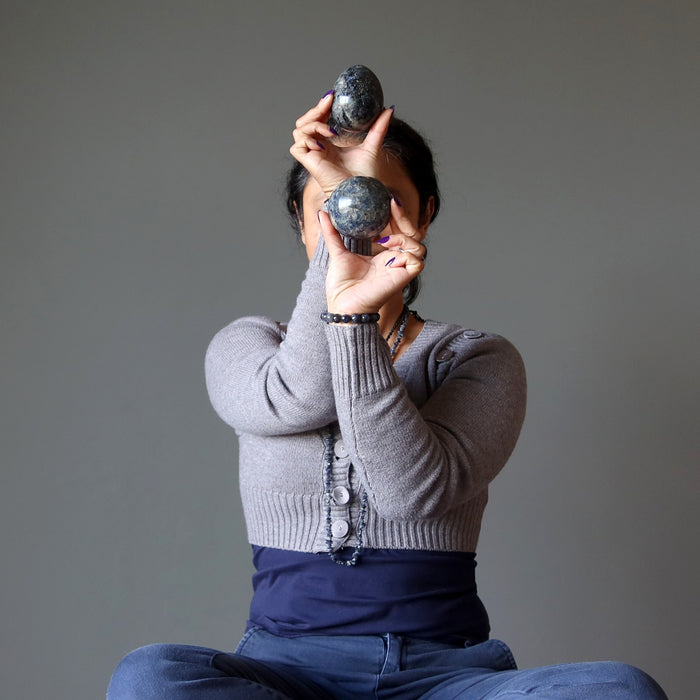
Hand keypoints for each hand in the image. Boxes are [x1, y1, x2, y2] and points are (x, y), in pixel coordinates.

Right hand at [289, 93, 394, 198]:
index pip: (318, 120)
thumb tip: (389, 109)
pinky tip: (324, 143)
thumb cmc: (365, 177)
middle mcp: (318, 148)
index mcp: (329, 144)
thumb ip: (378, 128)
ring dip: (313, 124)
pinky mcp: (309, 164)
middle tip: (329, 102)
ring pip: (299, 131)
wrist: (361, 192)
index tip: (333, 97)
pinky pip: (297, 146)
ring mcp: (313, 156)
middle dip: (315, 110)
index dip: (322, 107)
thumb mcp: (373, 146)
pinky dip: (307, 140)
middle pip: (305, 122)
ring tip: (332, 130)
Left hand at [319, 200, 425, 314]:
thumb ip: (332, 232)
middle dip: (404, 218)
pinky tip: (388, 258)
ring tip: (385, 241)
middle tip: (391, 208)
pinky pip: (416, 262)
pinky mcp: (402, 279)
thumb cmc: (342, 285)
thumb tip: (322, 213)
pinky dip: (405, 256)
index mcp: (383, 253)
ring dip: (404, 239)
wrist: (342, 304)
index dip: (397, 215)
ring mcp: (399, 269)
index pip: (398, 229)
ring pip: (419, 246)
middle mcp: (394, 260)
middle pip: (413, 234)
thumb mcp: (338, 252)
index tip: (388, 201)